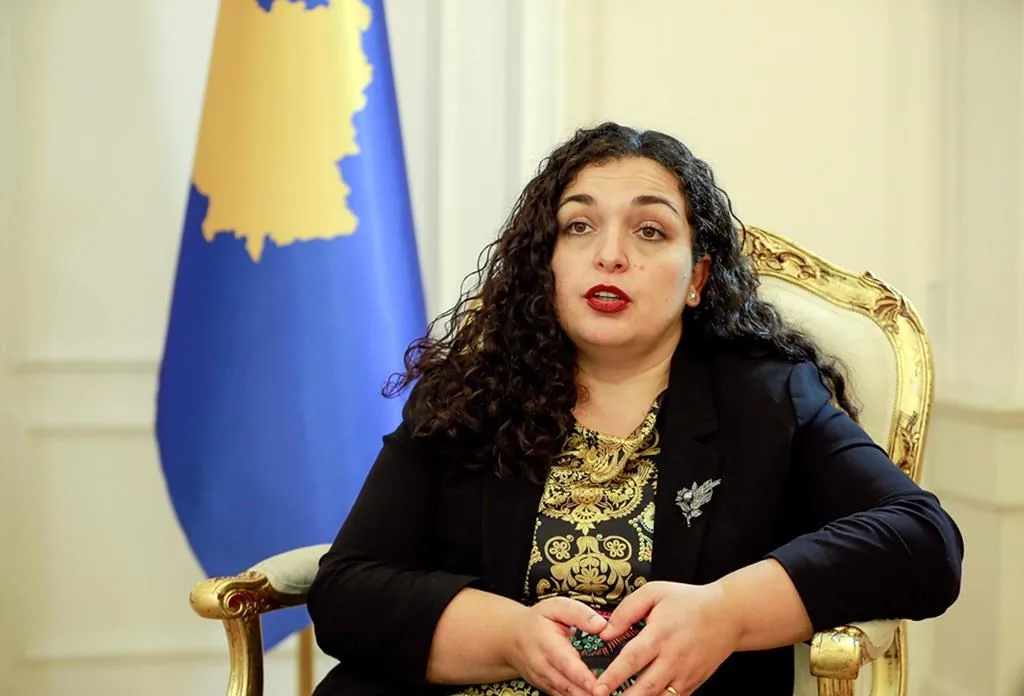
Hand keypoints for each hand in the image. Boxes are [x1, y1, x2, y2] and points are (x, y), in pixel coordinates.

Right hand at [503, 596, 607, 695]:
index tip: (597, 685)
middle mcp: (543, 666)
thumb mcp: (556, 607)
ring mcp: (543, 680)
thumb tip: (602, 625)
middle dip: (588, 692)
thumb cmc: (537, 621)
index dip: (582, 677)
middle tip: (606, 693)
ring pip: (566, 694)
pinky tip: (590, 695)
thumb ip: (579, 614)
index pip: (566, 663)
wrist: (511, 637)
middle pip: (568, 685)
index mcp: (548, 644)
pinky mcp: (546, 688)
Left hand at [592, 581, 740, 695]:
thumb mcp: (654, 593)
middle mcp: (673, 658)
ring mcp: (685, 674)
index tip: (598, 687)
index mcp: (660, 635)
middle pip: (645, 687)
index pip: (632, 659)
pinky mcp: (694, 683)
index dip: (613, 676)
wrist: (728, 614)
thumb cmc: (689, 601)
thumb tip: (605, 631)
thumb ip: (627, 611)